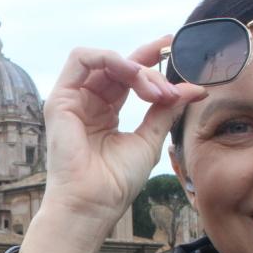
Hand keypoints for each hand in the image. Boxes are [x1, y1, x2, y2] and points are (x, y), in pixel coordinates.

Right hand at [43, 37, 205, 224]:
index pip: (126, 76)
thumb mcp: (149, 139)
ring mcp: (72, 100)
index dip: (149, 59)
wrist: (93, 204)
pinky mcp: (60, 99)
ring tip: (154, 91)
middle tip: (170, 90)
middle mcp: (87, 103)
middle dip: (150, 69)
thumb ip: (166, 110)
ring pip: (105, 60)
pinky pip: (82, 59)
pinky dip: (111, 59)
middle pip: (119, 66)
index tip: (173, 48)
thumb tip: (193, 87)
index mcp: (104, 113)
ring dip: (134, 67)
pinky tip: (132, 74)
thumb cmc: (116, 182)